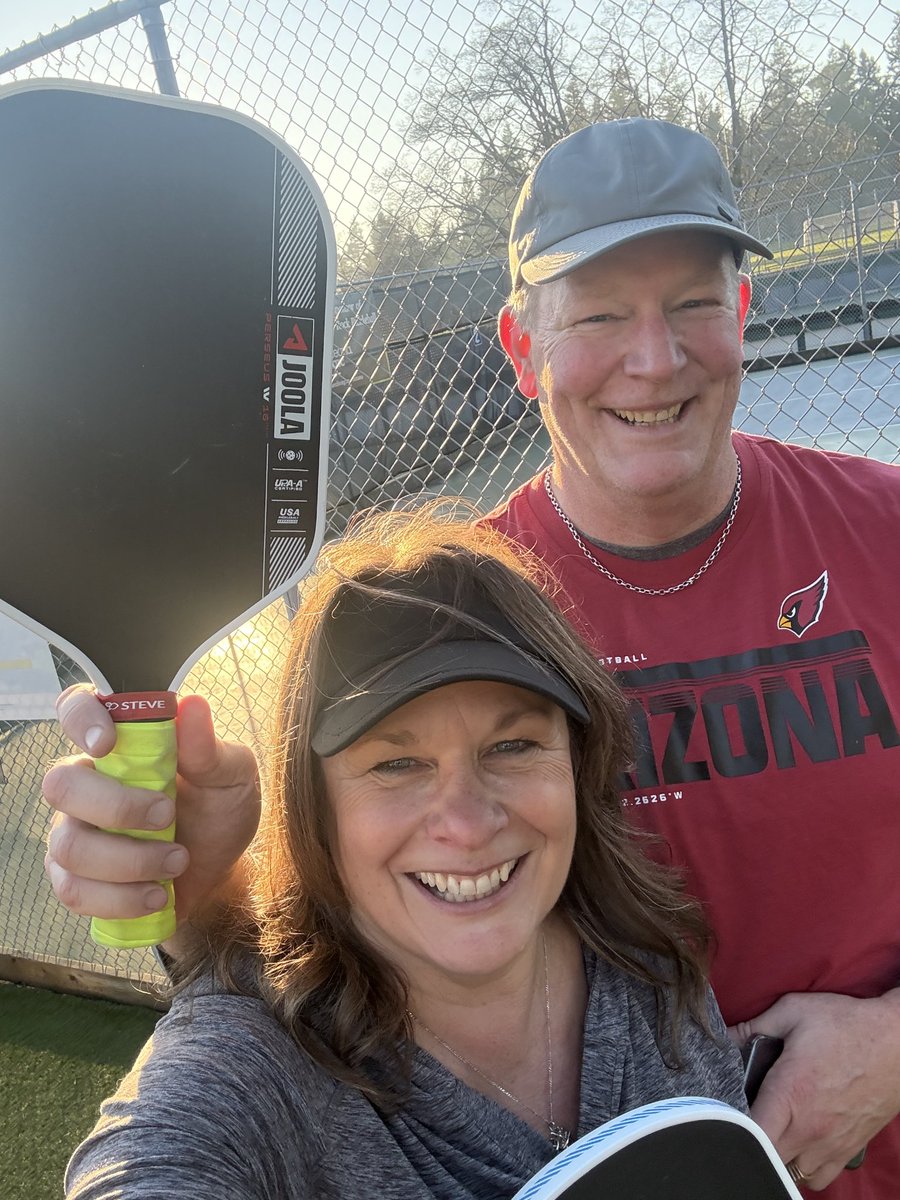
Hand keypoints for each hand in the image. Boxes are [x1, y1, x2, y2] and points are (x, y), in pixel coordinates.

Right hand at [43, 685, 259, 943]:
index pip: (76, 708)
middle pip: (61, 786)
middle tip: (166, 816)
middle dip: (116, 808)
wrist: (220, 867)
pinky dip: (122, 899)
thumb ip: (209, 748)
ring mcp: (73, 830)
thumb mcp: (231, 775)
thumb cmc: (220, 806)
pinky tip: (158, 893)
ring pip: (69, 847)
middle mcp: (86, 781)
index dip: (81, 719)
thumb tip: (193, 706)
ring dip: (130, 862)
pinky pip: (75, 891)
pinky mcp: (73, 876)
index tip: (108, 743)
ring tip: (178, 861)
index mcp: (120, 741)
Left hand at [732, 991, 899, 1188]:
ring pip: (791, 1171)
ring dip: (777, 1155)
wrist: (897, 1040)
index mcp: (791, 1092)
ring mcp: (831, 1143)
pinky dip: (805, 1167)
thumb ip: (754, 1026)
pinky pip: (818, 1177)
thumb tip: (724, 1036)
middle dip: (750, 1140)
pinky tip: (799, 1142)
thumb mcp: (794, 1010)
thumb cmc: (846, 1023)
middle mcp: (810, 1126)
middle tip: (747, 1115)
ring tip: (772, 1129)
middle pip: (766, 1156)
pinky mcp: (849, 1149)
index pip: (751, 1132)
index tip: (725, 1109)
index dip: (731, 1125)